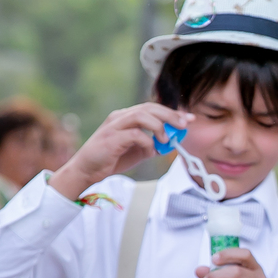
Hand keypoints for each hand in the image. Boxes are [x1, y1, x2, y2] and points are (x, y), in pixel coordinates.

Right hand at [50, 104, 192, 200]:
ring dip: (159, 126)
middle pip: (149, 107)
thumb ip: (154, 144)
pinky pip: (135, 134)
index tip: (189, 119)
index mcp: (127, 117)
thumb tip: (173, 142)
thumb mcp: (139, 150)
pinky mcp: (111, 138)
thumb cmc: (112, 158)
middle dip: (170, 115)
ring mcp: (115, 126)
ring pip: (141, 115)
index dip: (172, 112)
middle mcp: (120, 117)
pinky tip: (150, 151)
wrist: (88, 170)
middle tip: (183, 125)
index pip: (152, 108)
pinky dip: (147, 141)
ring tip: (166, 140)